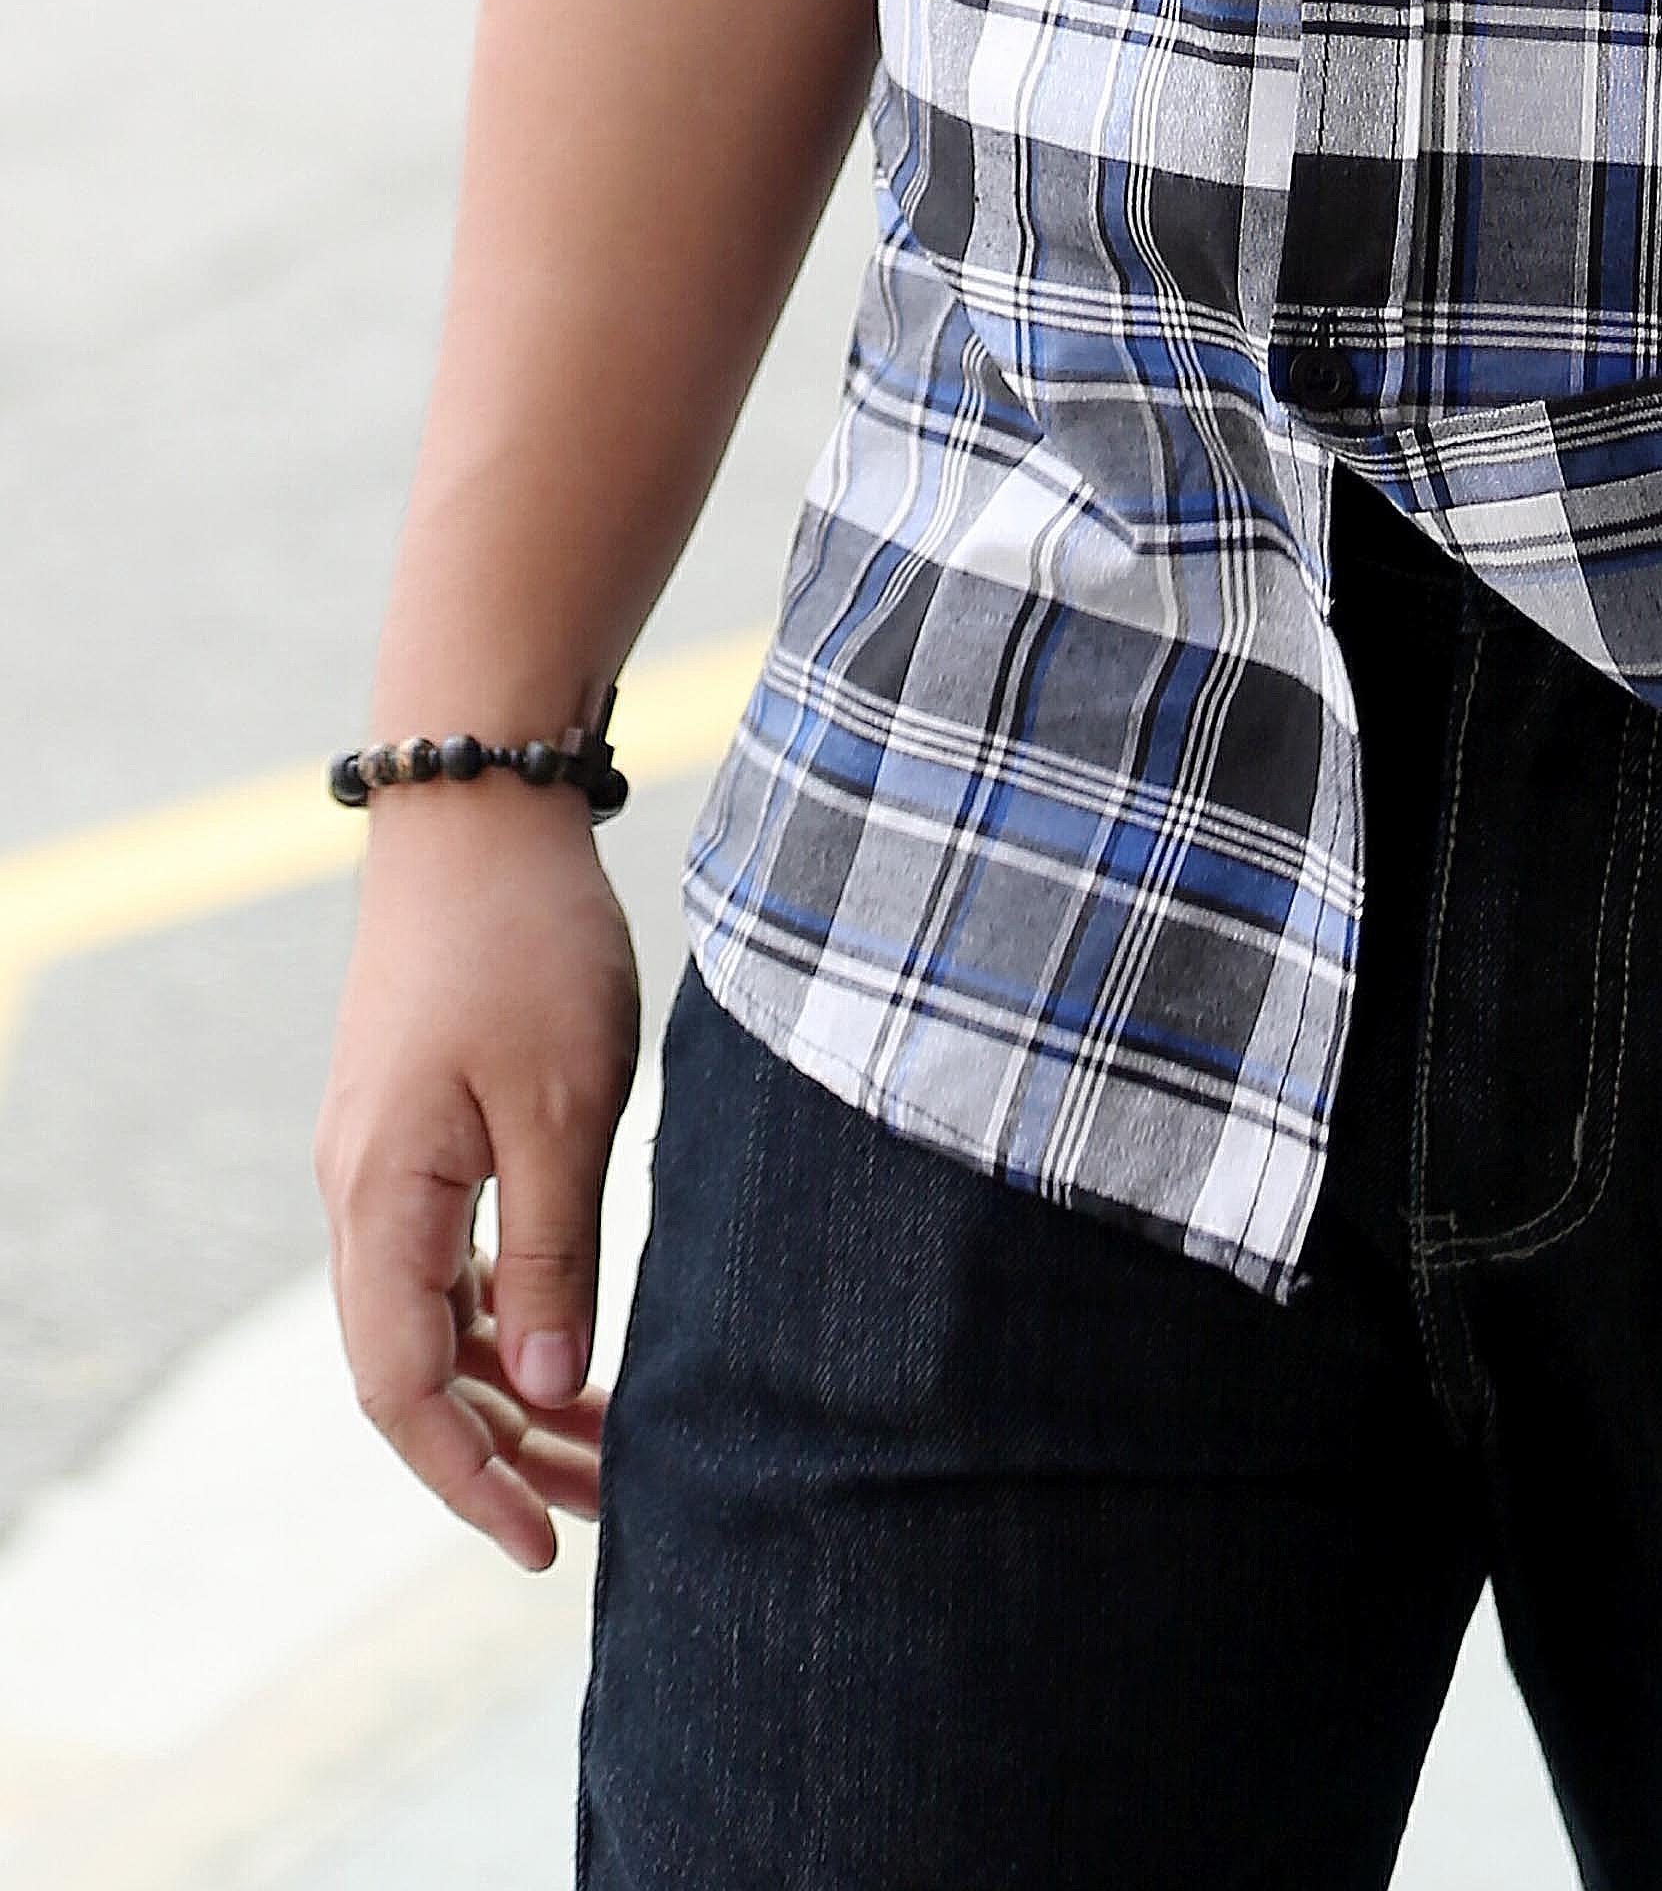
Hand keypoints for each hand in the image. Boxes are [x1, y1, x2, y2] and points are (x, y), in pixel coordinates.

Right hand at [315, 788, 641, 1569]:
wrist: (479, 810)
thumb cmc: (529, 946)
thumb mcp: (566, 1107)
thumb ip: (552, 1255)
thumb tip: (546, 1392)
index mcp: (381, 1202)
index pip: (402, 1391)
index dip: (468, 1479)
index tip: (541, 1547)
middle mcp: (361, 1196)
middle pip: (412, 1371)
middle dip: (502, 1453)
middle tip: (602, 1510)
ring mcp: (383, 1163)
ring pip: (430, 1319)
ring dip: (508, 1387)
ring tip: (604, 1442)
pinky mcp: (416, 1129)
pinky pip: (445, 1260)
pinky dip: (502, 1315)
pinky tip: (569, 1338)